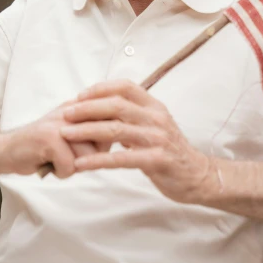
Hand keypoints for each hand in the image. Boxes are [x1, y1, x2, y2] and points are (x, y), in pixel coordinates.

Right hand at [0, 102, 109, 179]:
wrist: (8, 150)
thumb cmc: (43, 146)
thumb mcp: (70, 133)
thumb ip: (93, 131)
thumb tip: (123, 137)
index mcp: (78, 107)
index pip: (110, 117)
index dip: (112, 136)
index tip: (110, 145)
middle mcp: (71, 111)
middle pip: (103, 139)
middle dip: (92, 156)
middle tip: (73, 159)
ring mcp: (60, 123)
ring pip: (88, 155)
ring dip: (74, 166)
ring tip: (59, 162)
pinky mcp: (49, 138)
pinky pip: (70, 165)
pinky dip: (61, 172)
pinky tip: (50, 166)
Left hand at [60, 80, 217, 202]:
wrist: (198, 176)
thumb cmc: (169, 150)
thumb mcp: (154, 125)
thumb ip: (132, 116)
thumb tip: (100, 107)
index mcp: (154, 106)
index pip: (125, 87)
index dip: (100, 88)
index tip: (79, 96)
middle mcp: (156, 118)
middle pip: (116, 106)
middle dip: (87, 109)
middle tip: (65, 114)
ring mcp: (157, 139)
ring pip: (116, 130)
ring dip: (86, 131)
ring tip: (65, 135)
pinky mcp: (156, 160)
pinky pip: (121, 159)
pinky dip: (98, 160)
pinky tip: (81, 164)